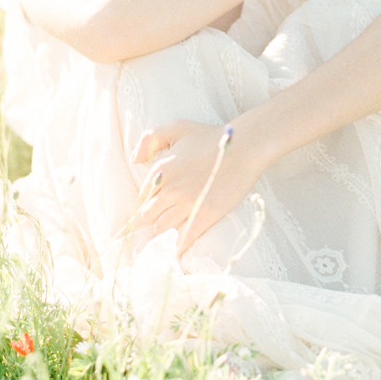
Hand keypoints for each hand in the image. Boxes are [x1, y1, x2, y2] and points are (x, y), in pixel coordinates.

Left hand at [131, 119, 262, 254]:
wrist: (245, 147)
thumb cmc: (211, 136)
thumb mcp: (177, 127)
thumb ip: (150, 139)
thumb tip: (135, 161)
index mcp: (161, 170)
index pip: (143, 197)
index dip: (149, 202)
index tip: (155, 207)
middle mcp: (170, 189)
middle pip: (149, 216)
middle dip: (154, 218)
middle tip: (164, 218)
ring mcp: (188, 204)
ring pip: (162, 228)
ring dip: (165, 231)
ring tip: (171, 232)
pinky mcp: (206, 215)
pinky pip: (184, 238)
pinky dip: (177, 246)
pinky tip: (176, 252)